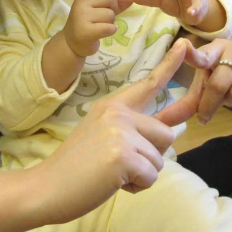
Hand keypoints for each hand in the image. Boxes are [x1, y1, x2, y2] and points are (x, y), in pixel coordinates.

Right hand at [34, 39, 188, 223]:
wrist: (47, 187)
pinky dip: (138, 187)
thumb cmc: (77, 167)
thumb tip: (172, 132)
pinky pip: (151, 176)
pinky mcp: (123, 156)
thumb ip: (134, 130)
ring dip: (143, 174)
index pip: (148, 83)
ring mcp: (120, 132)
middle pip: (166, 134)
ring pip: (160, 158)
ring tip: (113, 174)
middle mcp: (118, 113)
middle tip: (122, 164)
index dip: (170, 65)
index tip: (184, 44)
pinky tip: (113, 183)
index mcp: (113, 106)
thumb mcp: (104, 136)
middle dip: (151, 156)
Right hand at [63, 0, 133, 57]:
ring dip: (111, 22)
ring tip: (100, 26)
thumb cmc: (88, 25)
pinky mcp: (86, 31)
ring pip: (110, 14)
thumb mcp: (100, 11)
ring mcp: (82, 16)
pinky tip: (102, 33)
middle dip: (114, 8)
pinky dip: (110, 31)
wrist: (71, 43)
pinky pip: (109, 27)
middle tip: (106, 18)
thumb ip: (116, 4)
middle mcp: (82, 3)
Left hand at [156, 38, 231, 125]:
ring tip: (231, 95)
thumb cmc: (219, 75)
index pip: (202, 55)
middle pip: (219, 85)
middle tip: (210, 109)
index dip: (192, 54)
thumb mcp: (202, 85)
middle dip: (211, 104)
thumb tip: (162, 122)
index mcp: (213, 50)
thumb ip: (186, 103)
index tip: (183, 47)